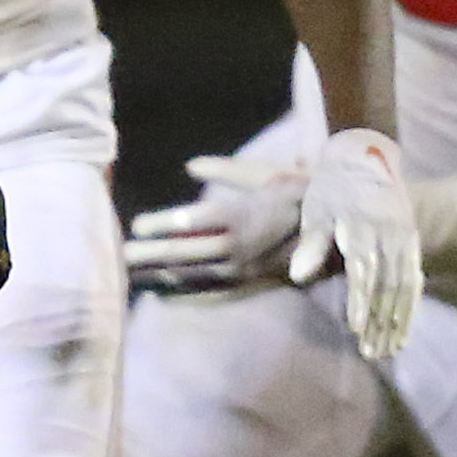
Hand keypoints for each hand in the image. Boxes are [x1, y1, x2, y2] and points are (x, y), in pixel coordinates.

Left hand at [123, 153, 310, 295]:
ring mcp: (244, 268)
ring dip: (160, 275)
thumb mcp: (263, 175)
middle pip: (189, 252)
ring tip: (131, 273)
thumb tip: (189, 165)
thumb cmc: (295, 194)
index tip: (137, 225)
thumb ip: (225, 170)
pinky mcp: (247, 283)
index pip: (196, 222)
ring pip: (194, 275)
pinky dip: (182, 290)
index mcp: (245, 215)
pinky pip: (208, 290)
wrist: (333, 230)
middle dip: (152, 255)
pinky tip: (159, 290)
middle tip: (122, 254)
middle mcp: (242, 246)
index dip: (164, 225)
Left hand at [294, 128, 421, 361]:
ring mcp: (404, 240)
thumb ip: (310, 245)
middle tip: (370, 353)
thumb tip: (297, 276)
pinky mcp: (411, 245)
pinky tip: (403, 335)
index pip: (363, 269)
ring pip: (404, 287)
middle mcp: (389, 235)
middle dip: (380, 321)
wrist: (365, 160)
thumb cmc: (331, 191)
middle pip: (387, 285)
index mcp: (362, 227)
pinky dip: (410, 310)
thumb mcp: (316, 212)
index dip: (361, 299)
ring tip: (386, 352)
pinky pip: (414, 282)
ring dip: (397, 323)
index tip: (357, 328)